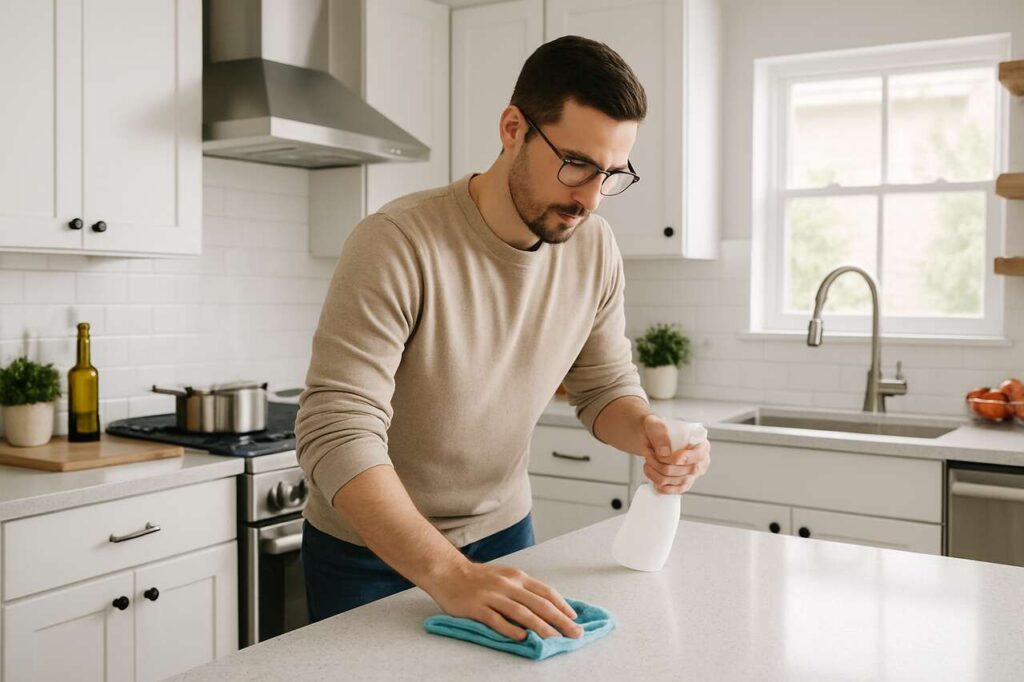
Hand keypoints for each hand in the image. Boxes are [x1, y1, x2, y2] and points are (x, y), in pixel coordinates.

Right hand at [423, 561, 582, 640]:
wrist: (448, 571)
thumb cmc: (479, 577)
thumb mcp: (505, 577)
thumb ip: (522, 589)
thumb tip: (545, 606)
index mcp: (517, 577)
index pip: (545, 591)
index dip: (562, 605)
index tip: (574, 618)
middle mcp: (507, 585)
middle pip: (538, 603)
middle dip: (559, 619)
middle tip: (574, 633)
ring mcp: (492, 595)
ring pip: (521, 612)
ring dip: (540, 627)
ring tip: (554, 639)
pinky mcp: (476, 607)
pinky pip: (496, 619)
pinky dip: (510, 629)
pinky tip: (521, 638)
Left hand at [640, 414, 710, 493]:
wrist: (649, 439)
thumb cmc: (656, 431)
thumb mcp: (655, 425)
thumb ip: (660, 435)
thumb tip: (664, 453)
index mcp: (701, 444)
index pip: (700, 454)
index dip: (686, 458)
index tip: (671, 458)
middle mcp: (701, 461)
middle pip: (688, 470)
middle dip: (664, 465)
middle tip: (649, 456)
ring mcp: (693, 475)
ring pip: (679, 481)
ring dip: (659, 475)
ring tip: (647, 464)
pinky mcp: (683, 484)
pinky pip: (676, 491)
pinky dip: (663, 487)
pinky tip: (653, 479)